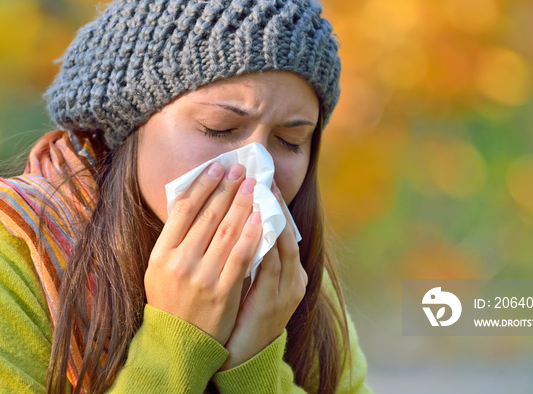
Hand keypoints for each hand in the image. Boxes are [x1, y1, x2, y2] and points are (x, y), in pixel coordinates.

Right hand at [144, 162, 261, 344]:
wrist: (178, 344)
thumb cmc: (170, 302)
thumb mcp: (158, 270)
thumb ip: (173, 240)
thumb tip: (192, 203)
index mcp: (161, 254)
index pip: (184, 210)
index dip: (203, 185)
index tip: (217, 167)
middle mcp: (179, 262)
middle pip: (207, 215)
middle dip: (226, 188)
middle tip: (241, 169)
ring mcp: (201, 277)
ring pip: (226, 231)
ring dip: (242, 204)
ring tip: (254, 185)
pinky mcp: (223, 292)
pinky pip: (241, 256)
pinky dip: (252, 234)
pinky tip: (262, 217)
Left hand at [219, 180, 307, 369]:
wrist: (242, 356)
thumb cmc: (243, 314)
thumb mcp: (251, 280)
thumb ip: (250, 254)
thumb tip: (237, 220)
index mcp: (291, 272)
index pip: (284, 229)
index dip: (274, 204)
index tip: (262, 180)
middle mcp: (294, 278)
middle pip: (286, 231)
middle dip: (271, 202)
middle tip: (258, 176)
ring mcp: (287, 290)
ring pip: (281, 244)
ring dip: (267, 216)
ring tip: (254, 191)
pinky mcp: (273, 302)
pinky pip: (269, 265)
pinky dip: (263, 241)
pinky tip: (253, 223)